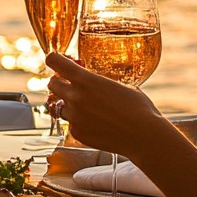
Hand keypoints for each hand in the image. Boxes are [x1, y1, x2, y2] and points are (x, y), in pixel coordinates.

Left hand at [44, 52, 165, 159]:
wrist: (144, 136)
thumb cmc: (138, 108)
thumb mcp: (118, 84)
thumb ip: (98, 81)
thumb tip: (92, 80)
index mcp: (85, 80)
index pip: (54, 61)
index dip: (55, 59)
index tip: (57, 61)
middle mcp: (75, 97)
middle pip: (51, 84)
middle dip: (59, 82)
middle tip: (71, 84)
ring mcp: (74, 117)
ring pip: (59, 105)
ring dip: (68, 103)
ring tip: (87, 106)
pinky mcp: (77, 133)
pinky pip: (71, 123)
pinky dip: (78, 121)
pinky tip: (95, 122)